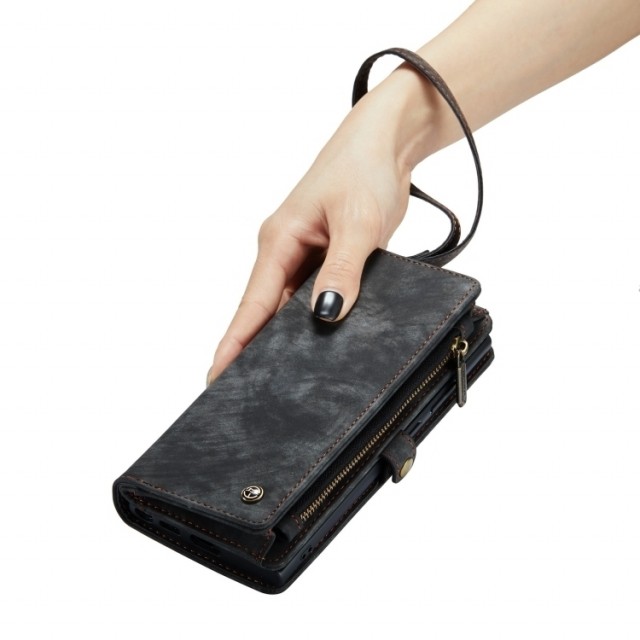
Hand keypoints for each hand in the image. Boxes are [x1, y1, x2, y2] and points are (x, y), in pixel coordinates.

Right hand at [206, 85, 414, 383]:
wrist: (387, 145)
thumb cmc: (363, 169)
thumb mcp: (356, 222)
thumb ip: (342, 269)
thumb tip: (326, 314)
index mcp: (278, 241)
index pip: (252, 303)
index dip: (235, 342)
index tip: (217, 376)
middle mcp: (286, 252)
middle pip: (265, 312)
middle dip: (254, 349)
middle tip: (247, 391)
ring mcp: (306, 257)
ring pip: (289, 307)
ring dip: (286, 337)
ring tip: (282, 376)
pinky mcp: (328, 259)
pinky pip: (315, 296)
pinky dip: (314, 319)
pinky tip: (322, 339)